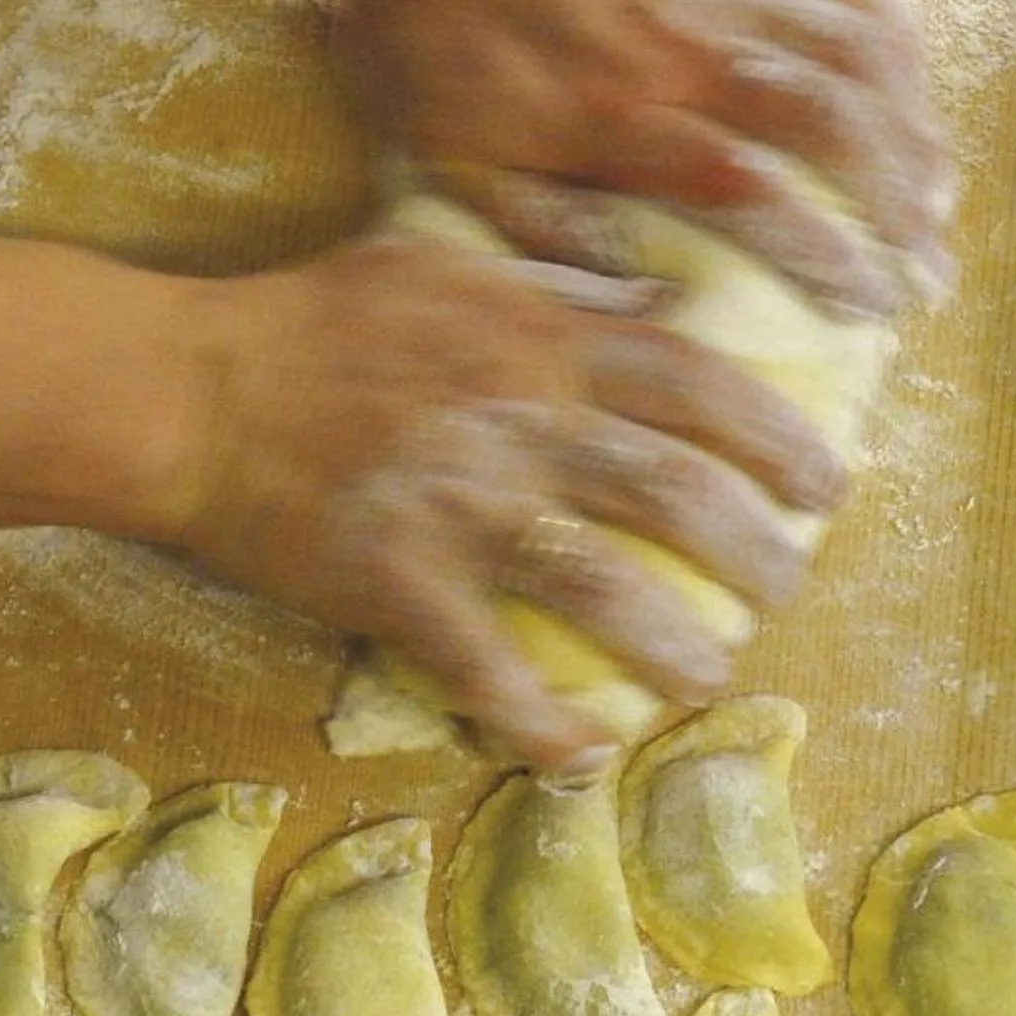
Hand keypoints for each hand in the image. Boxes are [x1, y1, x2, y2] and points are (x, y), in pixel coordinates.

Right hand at [163, 235, 844, 770]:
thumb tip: (662, 292)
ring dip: (674, 644)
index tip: (829, 481)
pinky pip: (487, 669)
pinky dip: (541, 722)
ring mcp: (458, 508)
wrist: (186, 390)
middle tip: (787, 587)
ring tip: (712, 677)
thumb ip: (557, 276)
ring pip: (604, 587)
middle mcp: (517, 422)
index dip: (779, 435)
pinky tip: (582, 755)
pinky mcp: (396, 583)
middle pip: (677, 492)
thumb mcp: (442, 260)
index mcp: (537, 340)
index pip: (695, 382)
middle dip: (757, 549)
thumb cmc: (309, 319)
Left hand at [335, 0, 958, 317]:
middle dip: (898, 206)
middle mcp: (684, 45)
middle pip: (833, 124)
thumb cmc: (434, 47)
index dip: (828, 253)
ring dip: (913, 129)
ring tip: (936, 196)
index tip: (871, 304)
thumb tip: (649, 302)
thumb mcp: (455, 160)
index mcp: (614, 116)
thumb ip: (549, 231)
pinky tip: (912, 87)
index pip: (754, 193)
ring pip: (858, 50)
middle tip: (924, 270)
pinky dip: (897, 33)